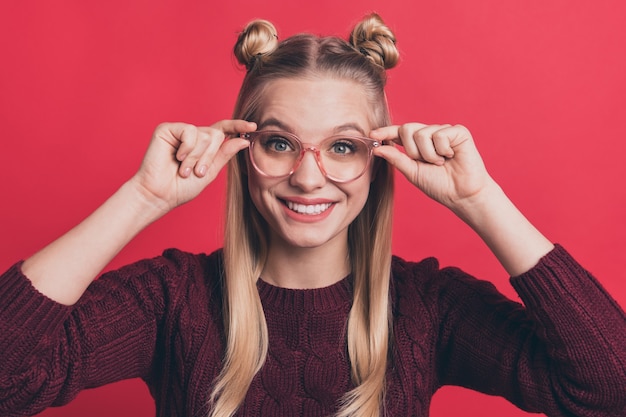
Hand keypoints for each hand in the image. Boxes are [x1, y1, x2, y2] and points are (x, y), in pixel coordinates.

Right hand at [131, 120, 254, 212]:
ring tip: (184, 170)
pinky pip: (189, 131)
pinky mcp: (167, 129)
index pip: (223, 130)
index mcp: (204, 146)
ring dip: (196, 157)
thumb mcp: (210, 171)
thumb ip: (225, 154)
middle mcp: (193, 136)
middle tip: (197, 172)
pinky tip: (177, 157)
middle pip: (216, 135)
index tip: (253, 127)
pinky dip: (187, 148)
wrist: (160, 194)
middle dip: (209, 156)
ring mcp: (180, 131)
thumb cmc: (181, 187)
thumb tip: (243, 139)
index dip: (238, 126)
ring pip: (204, 134)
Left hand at [371, 123, 493, 209]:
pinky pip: (440, 134)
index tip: (372, 134)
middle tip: (427, 163)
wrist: (461, 194)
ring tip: (441, 163)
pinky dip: (443, 150)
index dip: (386, 132)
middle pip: (407, 129)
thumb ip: (396, 158)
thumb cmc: (439, 185)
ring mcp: (444, 131)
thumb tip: (378, 148)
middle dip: (413, 151)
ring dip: (429, 154)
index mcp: (418, 144)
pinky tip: (452, 157)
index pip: (399, 133)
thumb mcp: (413, 172)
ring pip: (422, 133)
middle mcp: (430, 134)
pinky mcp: (458, 132)